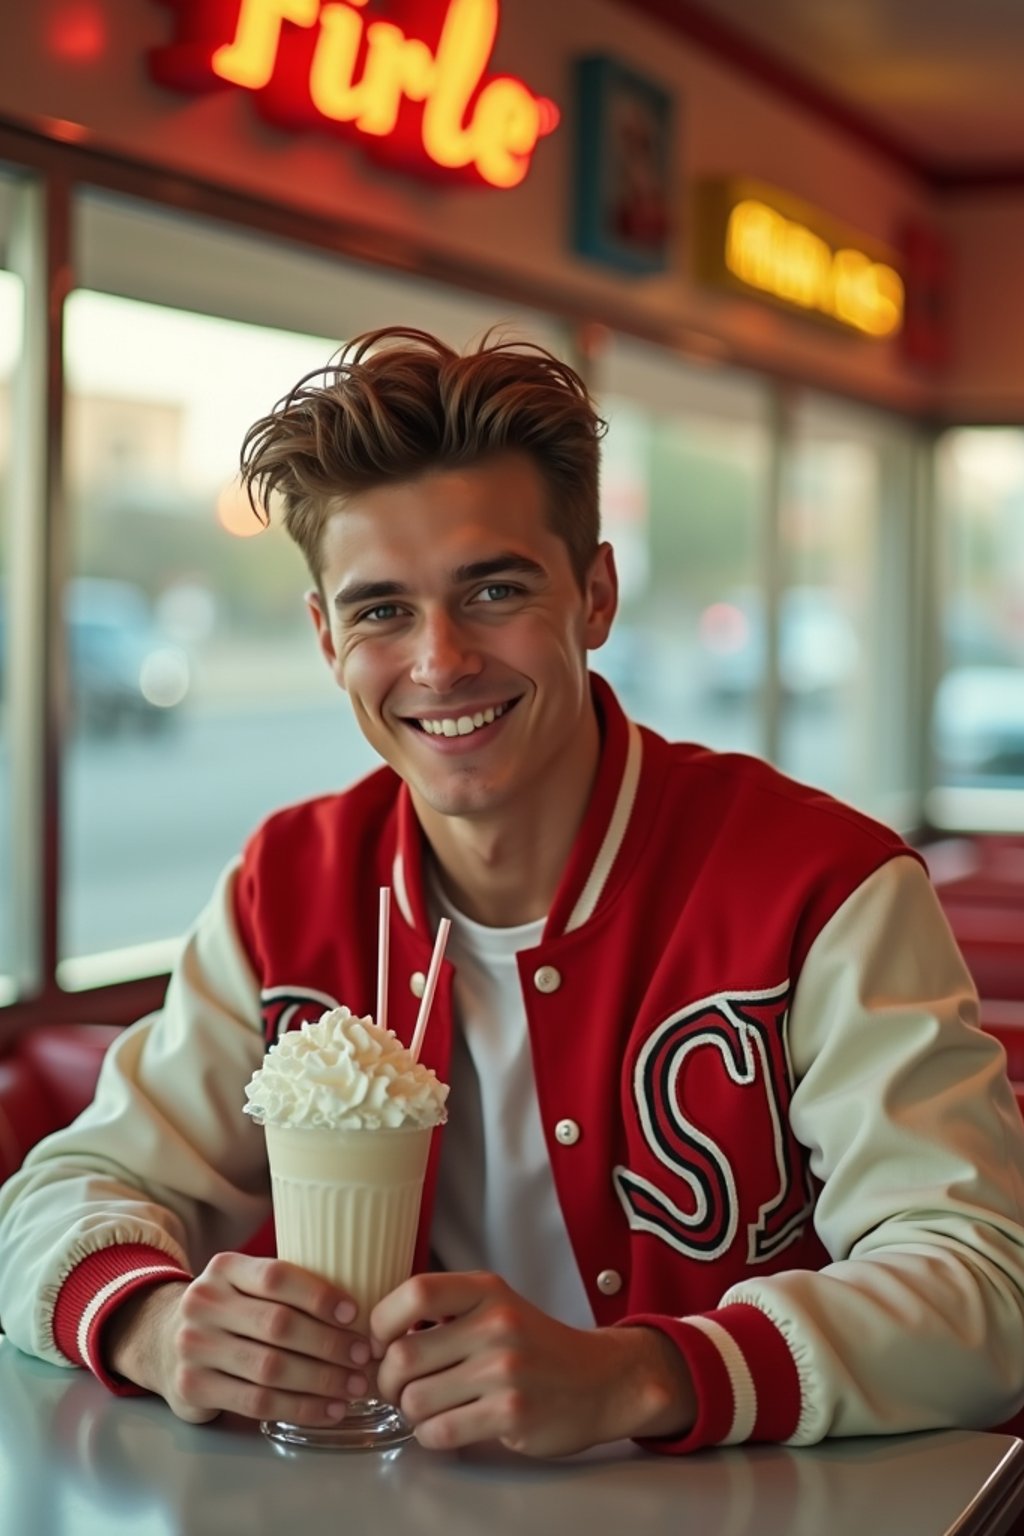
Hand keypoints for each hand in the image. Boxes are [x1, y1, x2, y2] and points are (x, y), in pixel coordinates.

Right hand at [103, 1252, 373, 1426]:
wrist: (161, 1340)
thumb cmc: (227, 1310)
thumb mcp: (243, 1283)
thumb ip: (285, 1287)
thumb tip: (358, 1310)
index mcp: (224, 1268)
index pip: (276, 1276)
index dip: (318, 1295)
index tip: (354, 1312)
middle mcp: (204, 1303)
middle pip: (278, 1326)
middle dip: (329, 1344)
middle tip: (362, 1357)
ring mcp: (194, 1347)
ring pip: (270, 1368)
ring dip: (320, 1381)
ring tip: (353, 1387)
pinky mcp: (192, 1387)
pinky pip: (256, 1403)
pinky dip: (299, 1408)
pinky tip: (328, 1410)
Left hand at [371, 1271, 695, 1456]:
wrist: (599, 1380)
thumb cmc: (534, 1345)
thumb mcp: (495, 1305)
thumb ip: (445, 1310)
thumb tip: (375, 1337)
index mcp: (486, 1291)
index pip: (414, 1292)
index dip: (382, 1321)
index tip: (380, 1342)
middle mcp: (496, 1325)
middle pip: (403, 1355)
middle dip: (388, 1379)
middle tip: (398, 1386)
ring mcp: (505, 1371)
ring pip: (415, 1400)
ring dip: (411, 1412)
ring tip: (429, 1407)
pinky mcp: (511, 1414)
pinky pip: (439, 1432)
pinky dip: (430, 1436)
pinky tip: (447, 1426)